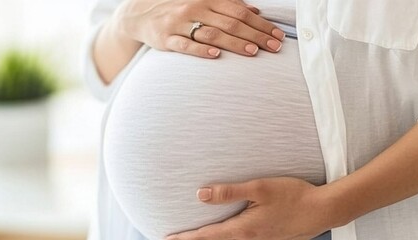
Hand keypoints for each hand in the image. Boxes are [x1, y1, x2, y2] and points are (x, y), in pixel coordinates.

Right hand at [115, 0, 284, 57]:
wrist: (140, 14)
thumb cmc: (179, 9)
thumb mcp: (203, 2)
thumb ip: (229, 5)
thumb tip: (256, 10)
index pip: (240, 11)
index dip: (261, 23)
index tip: (277, 35)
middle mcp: (195, 8)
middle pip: (231, 23)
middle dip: (255, 35)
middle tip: (274, 46)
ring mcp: (180, 24)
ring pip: (212, 34)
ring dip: (234, 43)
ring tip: (253, 52)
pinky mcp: (167, 39)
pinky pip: (185, 45)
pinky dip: (201, 50)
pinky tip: (215, 56)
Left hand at [165, 177, 344, 239]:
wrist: (323, 210)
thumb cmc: (293, 196)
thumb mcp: (259, 188)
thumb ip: (229, 192)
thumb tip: (200, 195)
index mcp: (242, 229)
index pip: (206, 236)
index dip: (185, 238)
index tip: (167, 239)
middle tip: (174, 239)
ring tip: (195, 237)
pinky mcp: (268, 239)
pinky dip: (226, 239)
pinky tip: (226, 235)